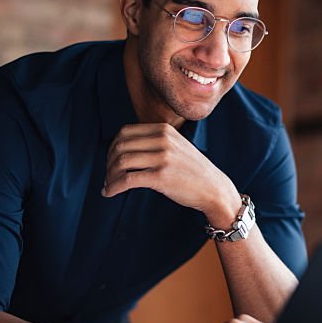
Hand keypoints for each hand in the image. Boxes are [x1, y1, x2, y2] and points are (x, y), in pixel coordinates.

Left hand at [102, 123, 240, 224]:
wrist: (213, 188)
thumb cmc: (193, 170)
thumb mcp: (176, 145)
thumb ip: (155, 141)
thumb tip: (123, 147)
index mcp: (164, 129)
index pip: (125, 131)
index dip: (112, 146)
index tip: (111, 160)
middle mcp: (163, 140)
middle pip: (120, 145)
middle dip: (109, 161)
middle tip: (108, 174)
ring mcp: (162, 158)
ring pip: (121, 162)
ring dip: (109, 175)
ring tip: (108, 185)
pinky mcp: (161, 177)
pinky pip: (127, 179)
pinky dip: (113, 187)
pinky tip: (109, 192)